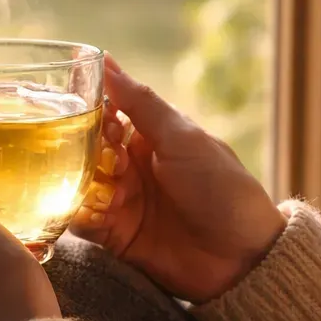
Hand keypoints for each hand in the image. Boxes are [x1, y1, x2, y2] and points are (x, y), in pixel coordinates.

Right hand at [71, 58, 285, 301]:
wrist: (242, 260)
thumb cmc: (222, 190)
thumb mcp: (183, 139)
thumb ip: (140, 103)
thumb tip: (106, 61)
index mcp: (150, 137)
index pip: (104, 115)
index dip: (93, 115)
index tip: (97, 123)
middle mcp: (131, 166)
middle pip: (84, 149)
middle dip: (86, 153)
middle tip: (113, 166)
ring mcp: (121, 201)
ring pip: (78, 183)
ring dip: (87, 185)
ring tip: (117, 196)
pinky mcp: (114, 236)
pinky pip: (82, 220)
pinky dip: (82, 216)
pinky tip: (100, 216)